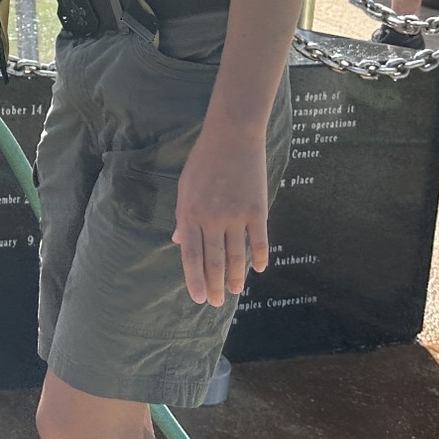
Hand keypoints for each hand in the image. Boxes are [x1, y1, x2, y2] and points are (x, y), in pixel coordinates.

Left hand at [173, 127, 269, 304]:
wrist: (232, 136)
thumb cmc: (204, 161)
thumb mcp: (185, 187)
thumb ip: (184, 217)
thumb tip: (179, 242)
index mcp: (190, 213)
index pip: (192, 256)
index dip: (194, 279)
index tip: (198, 298)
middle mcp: (212, 218)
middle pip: (213, 261)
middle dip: (214, 285)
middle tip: (217, 303)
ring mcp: (235, 215)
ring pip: (236, 255)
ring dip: (235, 276)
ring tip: (235, 291)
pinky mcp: (257, 210)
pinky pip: (258, 241)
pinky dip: (258, 257)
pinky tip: (258, 269)